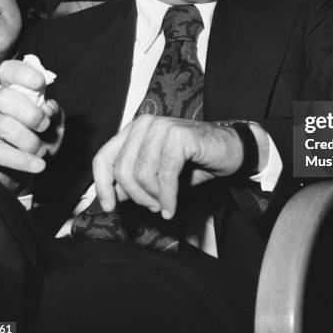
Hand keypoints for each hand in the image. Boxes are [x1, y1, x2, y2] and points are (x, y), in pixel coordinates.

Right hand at [0, 60, 63, 188]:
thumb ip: (53, 112)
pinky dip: (23, 160)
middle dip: (30, 113)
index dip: (22, 73)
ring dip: (29, 140)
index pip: (8, 71)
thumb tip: (47, 106)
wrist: (26, 173)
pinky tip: (39, 164)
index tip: (40, 84)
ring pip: (3, 125)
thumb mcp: (54, 124)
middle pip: (2, 98)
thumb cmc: (40, 140)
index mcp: (14, 93)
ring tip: (41, 150)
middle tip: (43, 126)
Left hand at [93, 115, 263, 219]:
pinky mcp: (179, 136)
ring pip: (142, 174)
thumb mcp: (157, 175)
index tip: (108, 207)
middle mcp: (145, 123)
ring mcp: (162, 127)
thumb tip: (108, 199)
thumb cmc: (193, 163)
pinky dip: (167, 197)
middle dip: (135, 197)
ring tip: (164, 205)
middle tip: (151, 207)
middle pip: (122, 170)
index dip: (102, 185)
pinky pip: (165, 175)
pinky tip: (171, 208)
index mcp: (134, 130)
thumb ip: (132, 182)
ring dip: (153, 198)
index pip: (103, 157)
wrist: (230, 150)